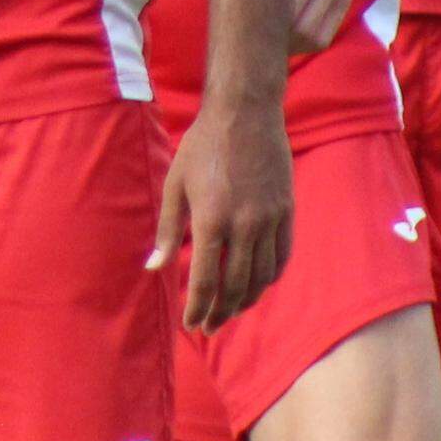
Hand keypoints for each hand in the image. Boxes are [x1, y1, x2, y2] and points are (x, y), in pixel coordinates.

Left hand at [152, 103, 293, 332]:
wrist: (245, 113)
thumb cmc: (202, 147)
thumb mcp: (175, 185)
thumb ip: (168, 231)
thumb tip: (154, 268)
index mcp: (211, 219)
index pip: (207, 281)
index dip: (198, 308)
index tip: (191, 324)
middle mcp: (244, 225)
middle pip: (235, 286)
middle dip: (221, 313)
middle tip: (209, 326)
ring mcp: (269, 219)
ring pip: (262, 277)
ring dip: (246, 301)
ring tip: (231, 311)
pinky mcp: (286, 211)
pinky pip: (281, 257)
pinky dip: (269, 278)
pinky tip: (257, 285)